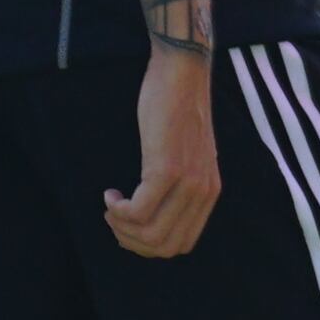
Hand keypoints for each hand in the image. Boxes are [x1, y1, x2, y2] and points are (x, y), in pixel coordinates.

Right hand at [103, 47, 220, 258]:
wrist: (182, 73)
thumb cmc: (176, 108)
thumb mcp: (187, 154)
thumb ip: (180, 183)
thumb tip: (153, 212)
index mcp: (209, 192)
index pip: (181, 244)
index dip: (148, 245)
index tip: (127, 226)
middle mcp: (203, 192)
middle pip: (165, 246)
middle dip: (132, 242)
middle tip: (113, 220)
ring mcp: (187, 182)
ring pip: (150, 233)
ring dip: (121, 227)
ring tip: (110, 207)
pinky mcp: (166, 168)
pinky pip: (139, 210)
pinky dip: (118, 210)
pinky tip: (110, 194)